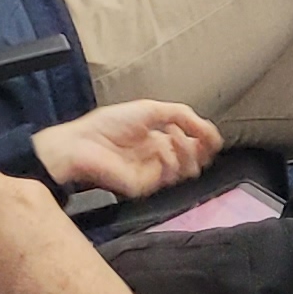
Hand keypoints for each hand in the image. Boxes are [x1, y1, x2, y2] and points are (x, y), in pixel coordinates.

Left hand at [31, 101, 222, 197]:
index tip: (211, 134)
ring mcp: (153, 172)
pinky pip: (170, 176)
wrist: (82, 143)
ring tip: (174, 135)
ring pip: (188, 170)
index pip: (191, 144)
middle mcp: (158, 157)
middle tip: (201, 139)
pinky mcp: (146, 185)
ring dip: (187, 150)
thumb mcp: (151, 108)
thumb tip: (209, 130)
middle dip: (202, 147)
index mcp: (158, 139)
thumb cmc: (109, 123)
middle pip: (195, 159)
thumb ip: (183, 115)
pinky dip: (172, 159)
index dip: (204, 138)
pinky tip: (162, 147)